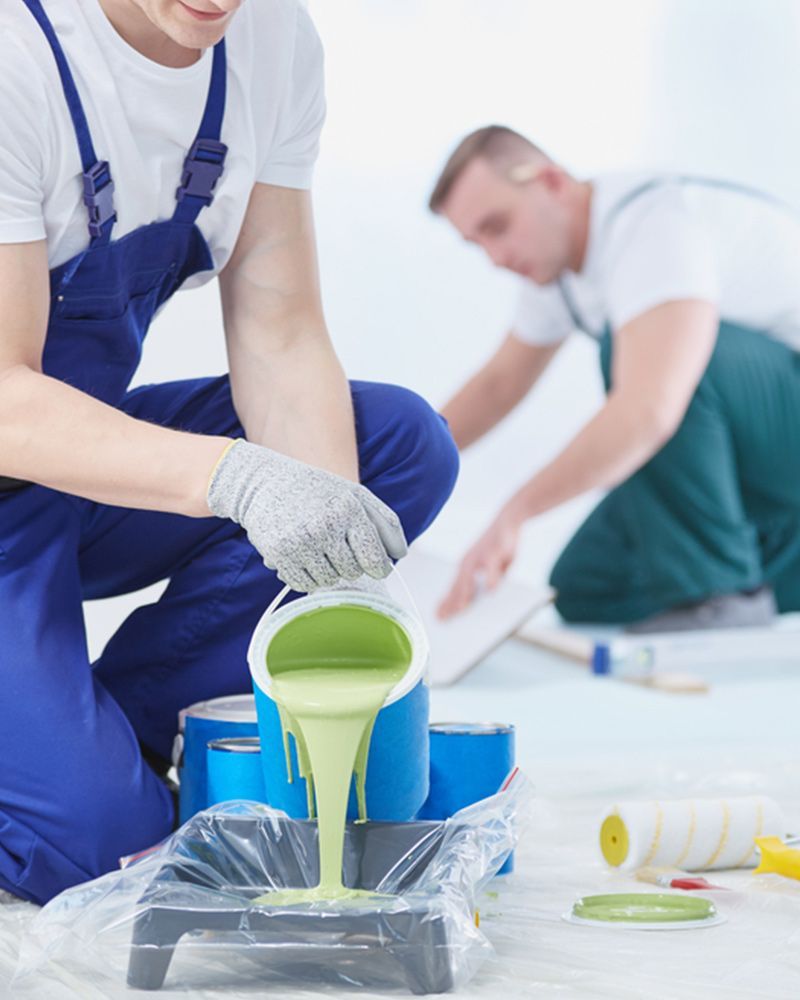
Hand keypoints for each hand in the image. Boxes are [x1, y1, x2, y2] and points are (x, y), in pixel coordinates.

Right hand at [207, 439, 406, 591]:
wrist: (262, 483)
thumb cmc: (315, 490)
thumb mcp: (353, 494)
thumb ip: (383, 521)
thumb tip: (400, 554)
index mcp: (350, 508)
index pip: (374, 558)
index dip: (378, 568)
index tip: (375, 568)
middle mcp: (327, 525)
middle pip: (352, 572)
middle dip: (348, 565)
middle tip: (334, 547)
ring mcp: (302, 540)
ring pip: (328, 580)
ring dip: (325, 571)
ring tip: (315, 547)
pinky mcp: (280, 554)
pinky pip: (303, 584)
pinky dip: (305, 576)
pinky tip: (300, 556)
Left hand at [437, 506, 522, 618]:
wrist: (509, 520)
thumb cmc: (500, 546)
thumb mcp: (494, 568)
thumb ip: (489, 581)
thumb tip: (487, 596)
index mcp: (467, 567)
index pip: (454, 588)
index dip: (446, 602)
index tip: (438, 615)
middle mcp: (469, 562)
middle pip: (458, 587)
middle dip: (450, 604)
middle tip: (442, 618)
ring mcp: (479, 557)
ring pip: (469, 579)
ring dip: (464, 594)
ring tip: (459, 610)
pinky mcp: (493, 551)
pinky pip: (491, 568)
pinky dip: (491, 579)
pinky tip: (490, 591)